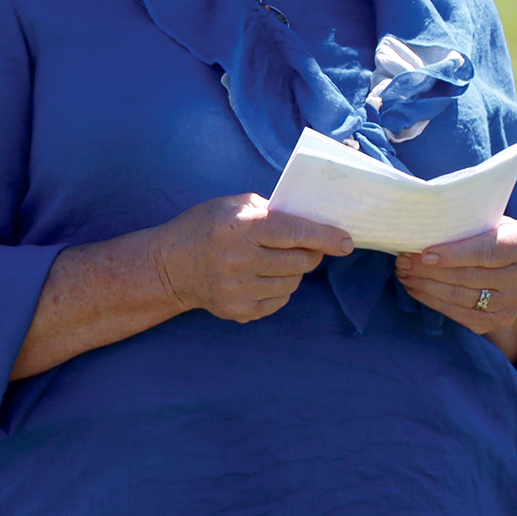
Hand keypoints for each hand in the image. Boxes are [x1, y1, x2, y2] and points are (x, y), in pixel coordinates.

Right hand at [151, 195, 353, 323]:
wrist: (170, 266)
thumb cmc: (204, 227)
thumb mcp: (233, 205)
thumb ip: (271, 211)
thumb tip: (310, 222)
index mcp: (241, 227)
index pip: (296, 233)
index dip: (326, 237)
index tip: (346, 242)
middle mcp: (240, 260)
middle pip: (300, 262)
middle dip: (310, 253)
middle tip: (304, 246)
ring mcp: (238, 289)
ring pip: (292, 283)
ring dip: (294, 271)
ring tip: (275, 260)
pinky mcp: (238, 310)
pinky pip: (278, 301)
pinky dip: (279, 288)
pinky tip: (261, 277)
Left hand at [397, 217, 516, 350]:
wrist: (516, 271)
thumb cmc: (494, 237)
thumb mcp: (491, 223)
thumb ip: (468, 224)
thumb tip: (423, 225)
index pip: (486, 251)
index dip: (454, 254)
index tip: (424, 254)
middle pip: (469, 276)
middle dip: (430, 270)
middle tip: (403, 261)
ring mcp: (512, 303)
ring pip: (461, 297)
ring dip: (426, 286)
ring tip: (404, 274)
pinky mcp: (498, 321)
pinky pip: (459, 314)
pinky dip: (433, 301)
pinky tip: (415, 289)